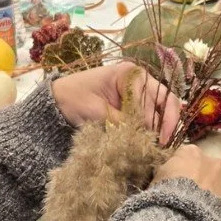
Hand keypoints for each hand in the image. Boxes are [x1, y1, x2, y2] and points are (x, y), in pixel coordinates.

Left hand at [51, 61, 181, 144]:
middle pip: (163, 103)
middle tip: (162, 147)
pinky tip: (148, 143)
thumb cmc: (74, 98)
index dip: (162, 119)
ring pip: (158, 111)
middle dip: (164, 125)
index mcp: (130, 73)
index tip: (161, 140)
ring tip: (157, 147)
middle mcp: (138, 80)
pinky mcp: (131, 105)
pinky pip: (148, 117)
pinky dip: (149, 129)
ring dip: (158, 129)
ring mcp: (136, 92)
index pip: (157, 96)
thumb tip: (144, 136)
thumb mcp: (97, 111)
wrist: (57, 101)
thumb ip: (122, 121)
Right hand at [154, 144, 220, 219]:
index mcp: (192, 153)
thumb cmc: (166, 194)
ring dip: (213, 195)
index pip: (187, 156)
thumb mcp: (157, 178)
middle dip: (202, 180)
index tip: (176, 182)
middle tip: (190, 197)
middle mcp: (214, 163)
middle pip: (208, 169)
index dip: (181, 170)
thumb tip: (169, 175)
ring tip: (201, 212)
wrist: (186, 219)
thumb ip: (166, 172)